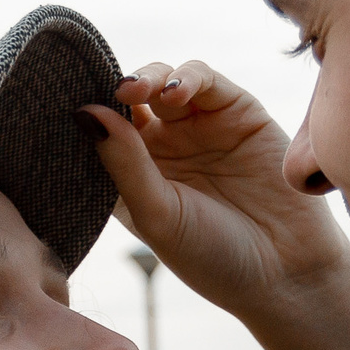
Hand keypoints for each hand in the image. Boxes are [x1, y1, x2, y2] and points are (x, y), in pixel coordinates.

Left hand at [82, 61, 349, 349]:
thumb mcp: (157, 215)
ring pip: (163, 81)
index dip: (86, 112)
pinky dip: (187, 76)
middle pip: (128, 99)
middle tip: (113, 94)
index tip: (63, 101)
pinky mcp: (237, 112)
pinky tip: (174, 92)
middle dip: (115, 89)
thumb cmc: (214, 257)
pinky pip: (204, 80)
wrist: (287, 273)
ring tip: (139, 91)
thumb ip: (122, 164)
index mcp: (133, 176)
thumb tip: (84, 112)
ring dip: (148, 77)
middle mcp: (164, 148)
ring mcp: (200, 127)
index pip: (99, 131)